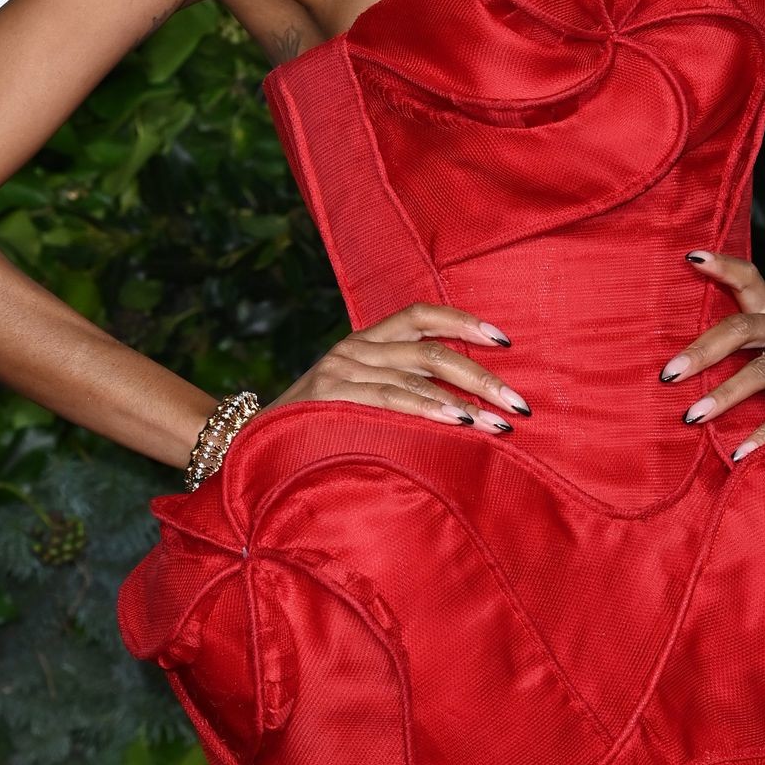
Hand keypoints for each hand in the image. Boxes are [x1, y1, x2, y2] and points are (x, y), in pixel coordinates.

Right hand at [265, 302, 528, 434]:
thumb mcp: (356, 399)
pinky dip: (429, 409)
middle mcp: (354, 349)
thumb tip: (469, 406)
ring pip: (417, 373)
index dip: (463, 322)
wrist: (245, 450)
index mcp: (364, 342)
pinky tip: (459, 423)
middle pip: (431, 348)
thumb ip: (399, 390)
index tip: (504, 341)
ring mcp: (340, 370)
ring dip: (466, 400)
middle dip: (482, 376)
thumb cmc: (314, 430)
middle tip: (519, 405)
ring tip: (498, 423)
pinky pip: (391, 398)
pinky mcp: (330, 395)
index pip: (421, 315)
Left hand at [663, 250, 764, 458]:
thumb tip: (675, 375)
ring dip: (724, 395)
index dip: (722, 266)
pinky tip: (742, 453)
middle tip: (669, 373)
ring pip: (762, 370)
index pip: (750, 280)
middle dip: (702, 351)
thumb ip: (737, 363)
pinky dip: (764, 433)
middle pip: (742, 328)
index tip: (692, 256)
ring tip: (693, 416)